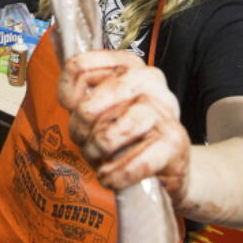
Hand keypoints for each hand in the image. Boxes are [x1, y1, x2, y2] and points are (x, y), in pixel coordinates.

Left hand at [57, 50, 190, 200]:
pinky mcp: (175, 141)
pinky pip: (135, 163)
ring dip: (96, 154)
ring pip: (109, 135)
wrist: (168, 166)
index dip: (67, 95)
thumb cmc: (128, 135)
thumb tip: (69, 101)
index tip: (72, 111)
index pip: (79, 68)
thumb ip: (82, 97)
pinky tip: (111, 177)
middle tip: (85, 143)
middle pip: (89, 106)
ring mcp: (165, 110)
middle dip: (79, 131)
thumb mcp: (102, 109)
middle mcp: (149, 79)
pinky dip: (117, 175)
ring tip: (98, 160)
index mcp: (128, 65)